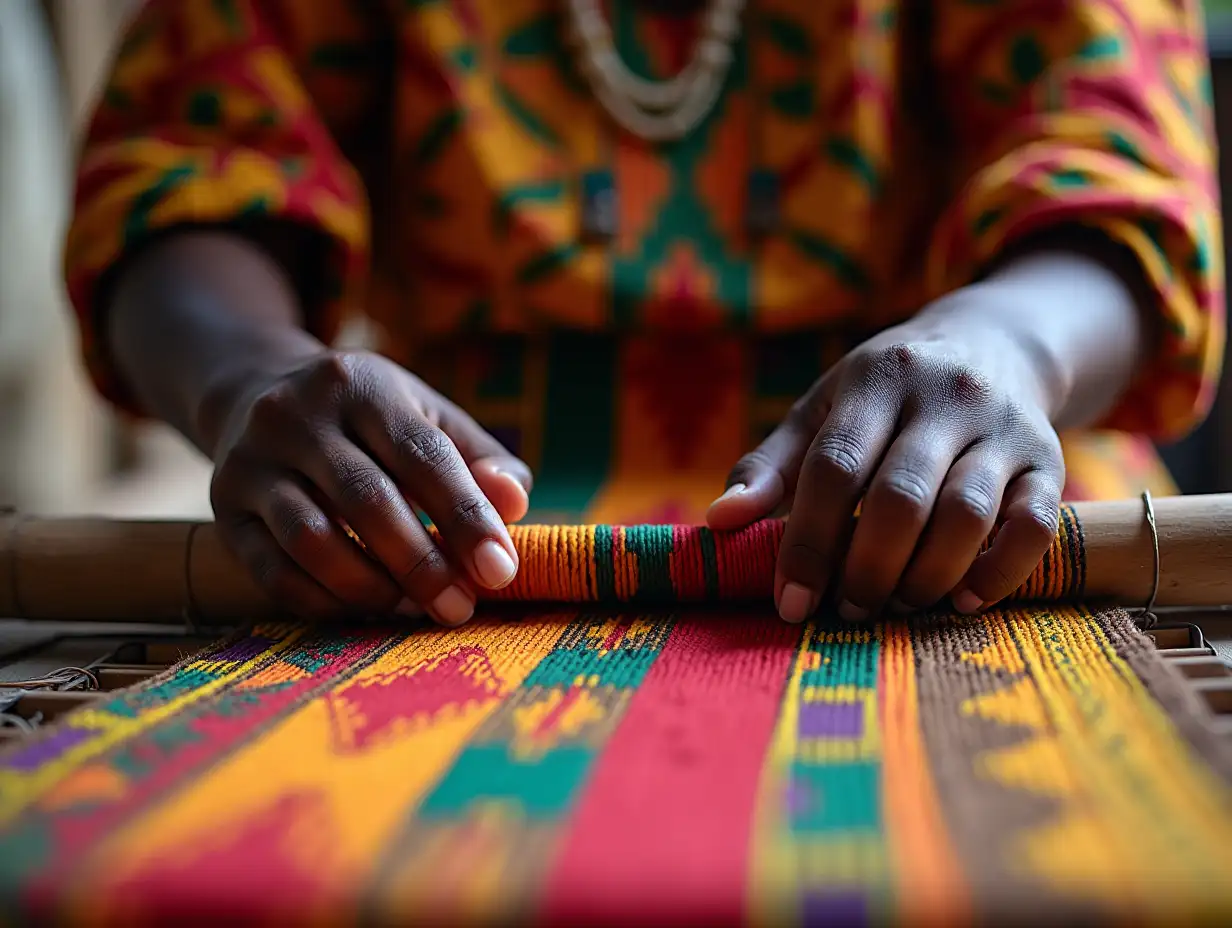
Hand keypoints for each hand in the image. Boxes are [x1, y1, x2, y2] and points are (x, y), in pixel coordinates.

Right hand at [208, 350, 530, 624]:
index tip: (499, 570)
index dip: (465, 516)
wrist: (256, 391)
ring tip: (412, 608)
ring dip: (370, 586)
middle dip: (421, 563)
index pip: (422, 454)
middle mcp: (297, 415)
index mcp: (363, 384)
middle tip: (459, 607)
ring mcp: (251, 460)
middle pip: (366, 500)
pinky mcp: (223, 506)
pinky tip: (364, 609)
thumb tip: (514, 505)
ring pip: (311, 539)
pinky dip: (324, 600)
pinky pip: (272, 570)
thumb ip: (479, 458)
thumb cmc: (370, 418)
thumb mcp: (426, 416)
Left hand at [708, 288, 1066, 622]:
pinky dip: (999, 572)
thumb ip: (770, 467)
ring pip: (967, 513)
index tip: (790, 601)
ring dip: (925, 576)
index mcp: (875, 380)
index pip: (834, 467)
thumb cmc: (883, 395)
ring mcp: (1002, 427)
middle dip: (866, 568)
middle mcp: (944, 396)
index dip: (806, 541)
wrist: (992, 344)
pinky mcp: (1049, 459)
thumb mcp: (821, 411)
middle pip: (900, 497)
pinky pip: (1036, 525)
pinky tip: (961, 600)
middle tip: (847, 610)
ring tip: (895, 605)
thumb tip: (719, 524)